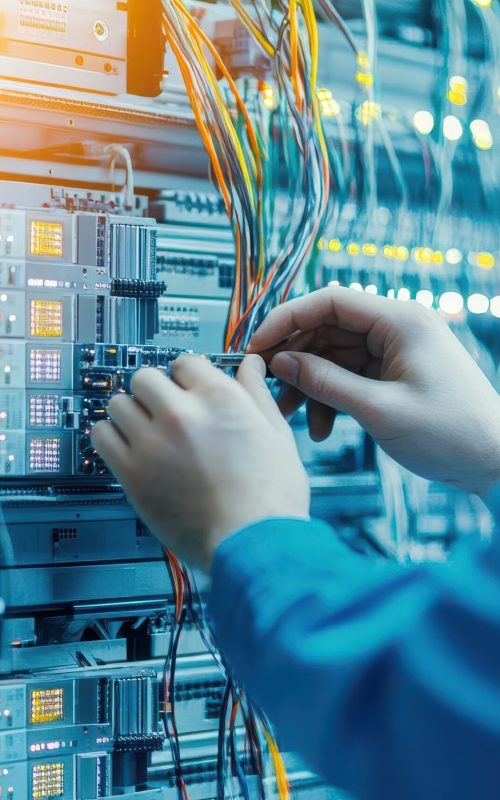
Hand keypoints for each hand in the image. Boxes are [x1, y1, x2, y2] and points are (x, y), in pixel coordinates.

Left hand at [91, 355, 309, 570]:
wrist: (253, 541)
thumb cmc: (270, 497)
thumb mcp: (276, 434)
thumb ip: (256, 394)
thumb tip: (251, 366)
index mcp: (219, 399)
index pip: (184, 363)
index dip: (185, 377)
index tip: (185, 391)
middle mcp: (182, 414)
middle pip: (145, 378)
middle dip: (154, 391)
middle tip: (164, 412)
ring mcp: (153, 443)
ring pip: (119, 404)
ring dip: (130, 413)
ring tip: (146, 432)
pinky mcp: (132, 474)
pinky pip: (101, 437)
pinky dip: (110, 438)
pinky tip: (128, 448)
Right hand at [249, 286, 499, 497]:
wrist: (492, 460)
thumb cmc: (451, 432)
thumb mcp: (378, 409)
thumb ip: (326, 382)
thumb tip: (282, 362)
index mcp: (400, 321)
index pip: (330, 301)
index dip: (287, 318)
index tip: (258, 343)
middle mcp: (397, 328)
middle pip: (327, 328)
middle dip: (295, 358)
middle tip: (268, 384)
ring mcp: (394, 351)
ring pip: (334, 356)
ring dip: (310, 385)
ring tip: (291, 416)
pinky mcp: (393, 374)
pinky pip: (349, 376)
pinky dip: (330, 398)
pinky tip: (322, 427)